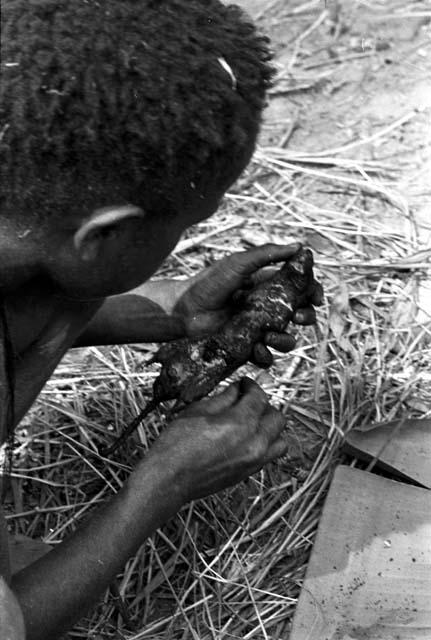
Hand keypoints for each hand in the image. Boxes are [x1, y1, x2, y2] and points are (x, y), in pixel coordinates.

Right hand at [147, 378, 287, 500]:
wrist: (168, 479)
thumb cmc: (176, 446)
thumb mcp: (197, 411)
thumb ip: (223, 398)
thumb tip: (236, 390)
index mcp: (241, 423)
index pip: (259, 397)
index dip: (251, 386)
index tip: (244, 384)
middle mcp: (254, 443)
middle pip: (277, 417)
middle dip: (264, 405)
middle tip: (247, 400)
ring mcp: (254, 461)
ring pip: (280, 439)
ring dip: (270, 427)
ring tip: (252, 421)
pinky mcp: (248, 473)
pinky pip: (270, 455)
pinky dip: (265, 444)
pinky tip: (246, 438)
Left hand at [173, 243, 322, 366]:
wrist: (183, 310)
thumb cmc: (207, 284)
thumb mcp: (238, 263)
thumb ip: (267, 254)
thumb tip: (299, 247)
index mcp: (267, 286)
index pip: (299, 289)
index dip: (312, 293)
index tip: (316, 297)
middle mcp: (266, 308)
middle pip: (300, 315)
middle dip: (306, 317)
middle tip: (299, 317)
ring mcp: (257, 329)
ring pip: (286, 339)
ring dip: (285, 340)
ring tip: (270, 335)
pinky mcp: (246, 347)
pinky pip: (266, 356)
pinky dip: (265, 354)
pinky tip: (256, 347)